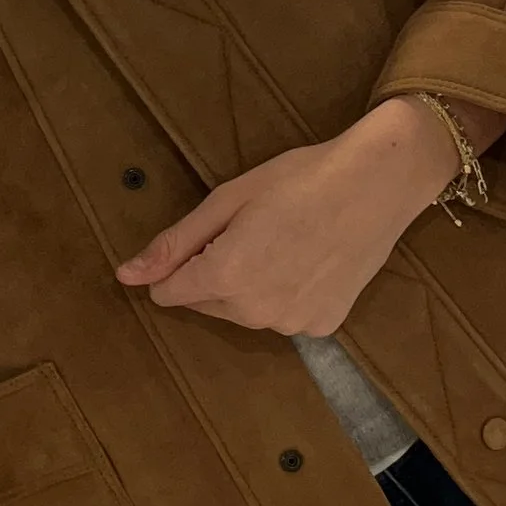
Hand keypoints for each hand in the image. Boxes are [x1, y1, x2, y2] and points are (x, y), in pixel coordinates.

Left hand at [115, 100, 471, 334]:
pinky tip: (312, 259)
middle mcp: (255, 313)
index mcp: (225, 278)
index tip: (212, 234)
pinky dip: (288, 293)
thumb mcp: (228, 200)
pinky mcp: (323, 326)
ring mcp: (293, 325)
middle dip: (215, 272)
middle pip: (206, 303)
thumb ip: (174, 244)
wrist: (379, 182)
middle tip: (257, 229)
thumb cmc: (300, 178)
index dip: (180, 263)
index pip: (168, 294)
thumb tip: (126, 275)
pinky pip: (284, 315)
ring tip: (287, 241)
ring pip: (245, 311)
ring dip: (251, 285)